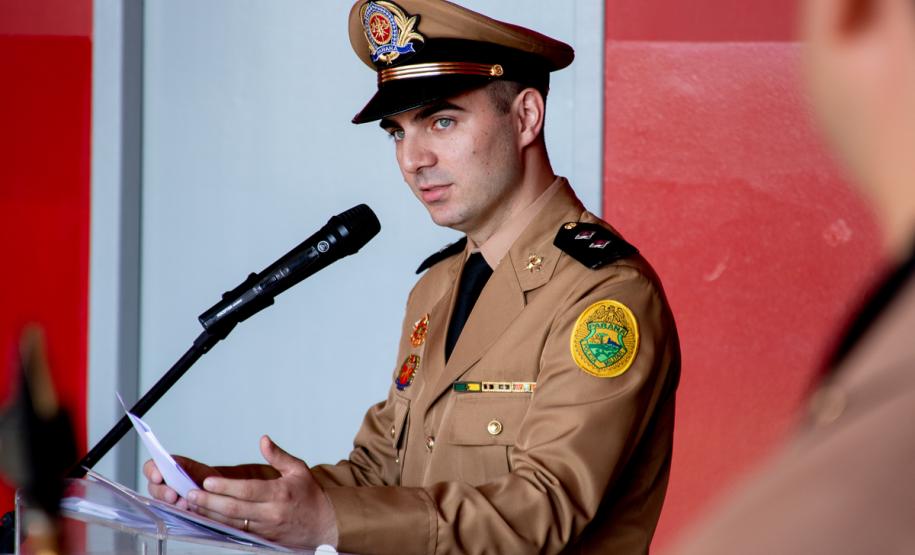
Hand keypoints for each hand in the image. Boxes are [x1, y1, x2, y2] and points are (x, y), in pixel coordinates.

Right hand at [144, 456, 222, 508]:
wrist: (217, 493)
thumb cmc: (207, 479)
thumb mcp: (201, 470)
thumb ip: (189, 471)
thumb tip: (182, 476)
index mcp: (167, 469)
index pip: (151, 467)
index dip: (151, 471)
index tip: (158, 477)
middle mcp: (163, 485)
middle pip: (154, 488)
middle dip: (162, 492)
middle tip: (172, 496)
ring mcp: (167, 500)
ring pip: (160, 502)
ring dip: (171, 504)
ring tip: (184, 505)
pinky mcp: (173, 512)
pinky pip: (170, 514)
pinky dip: (179, 513)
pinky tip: (188, 511)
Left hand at [185, 435, 337, 547]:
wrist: (325, 525)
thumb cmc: (310, 496)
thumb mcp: (298, 469)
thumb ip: (278, 455)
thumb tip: (263, 440)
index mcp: (281, 492)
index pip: (248, 490)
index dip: (226, 487)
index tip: (207, 482)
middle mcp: (272, 512)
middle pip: (235, 509)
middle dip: (210, 501)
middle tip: (191, 494)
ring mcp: (266, 528)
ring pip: (233, 523)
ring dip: (211, 515)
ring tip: (193, 505)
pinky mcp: (263, 539)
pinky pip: (237, 533)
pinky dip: (220, 526)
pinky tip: (207, 518)